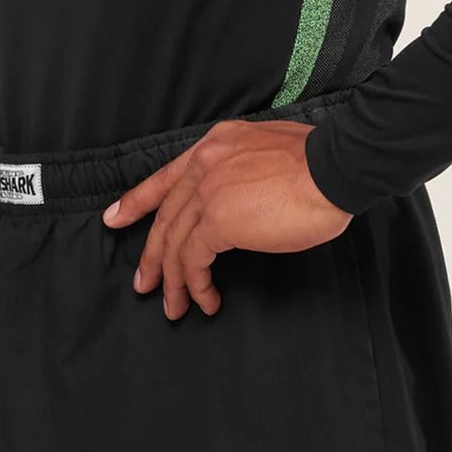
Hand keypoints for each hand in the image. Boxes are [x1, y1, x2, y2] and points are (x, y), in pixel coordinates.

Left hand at [102, 118, 353, 320]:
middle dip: (152, 254)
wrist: (336, 166)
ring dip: (173, 280)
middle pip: (165, 214)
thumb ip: (244, 172)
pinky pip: (193, 259)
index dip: (137, 200)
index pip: (167, 176)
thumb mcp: (270, 153)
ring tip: (174, 306)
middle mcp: (206, 163)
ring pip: (174, 242)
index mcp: (218, 144)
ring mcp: (209, 190)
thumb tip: (240, 203)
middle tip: (145, 283)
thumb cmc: (320, 163)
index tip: (115, 218)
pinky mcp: (218, 220)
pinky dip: (195, 284)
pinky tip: (205, 299)